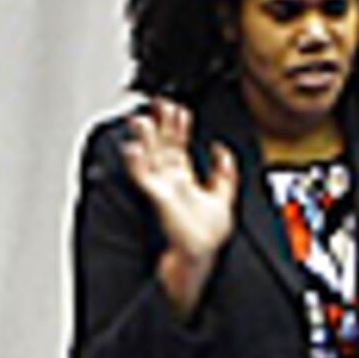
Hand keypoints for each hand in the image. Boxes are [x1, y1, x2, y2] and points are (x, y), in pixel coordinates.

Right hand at [120, 99, 240, 265]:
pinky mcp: (158, 197)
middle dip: (160, 124)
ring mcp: (163, 187)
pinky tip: (133, 148)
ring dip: (144, 138)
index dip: (178, 127)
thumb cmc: (207, 234)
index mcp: (185, 178)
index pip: (178, 146)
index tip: (179, 109)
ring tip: (140, 119)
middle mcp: (171, 180)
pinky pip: (144, 177)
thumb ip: (225, 172)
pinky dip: (137, 163)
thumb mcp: (225, 195)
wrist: (200, 253)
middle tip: (157, 103)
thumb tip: (223, 151)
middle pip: (162, 146)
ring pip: (150, 157)